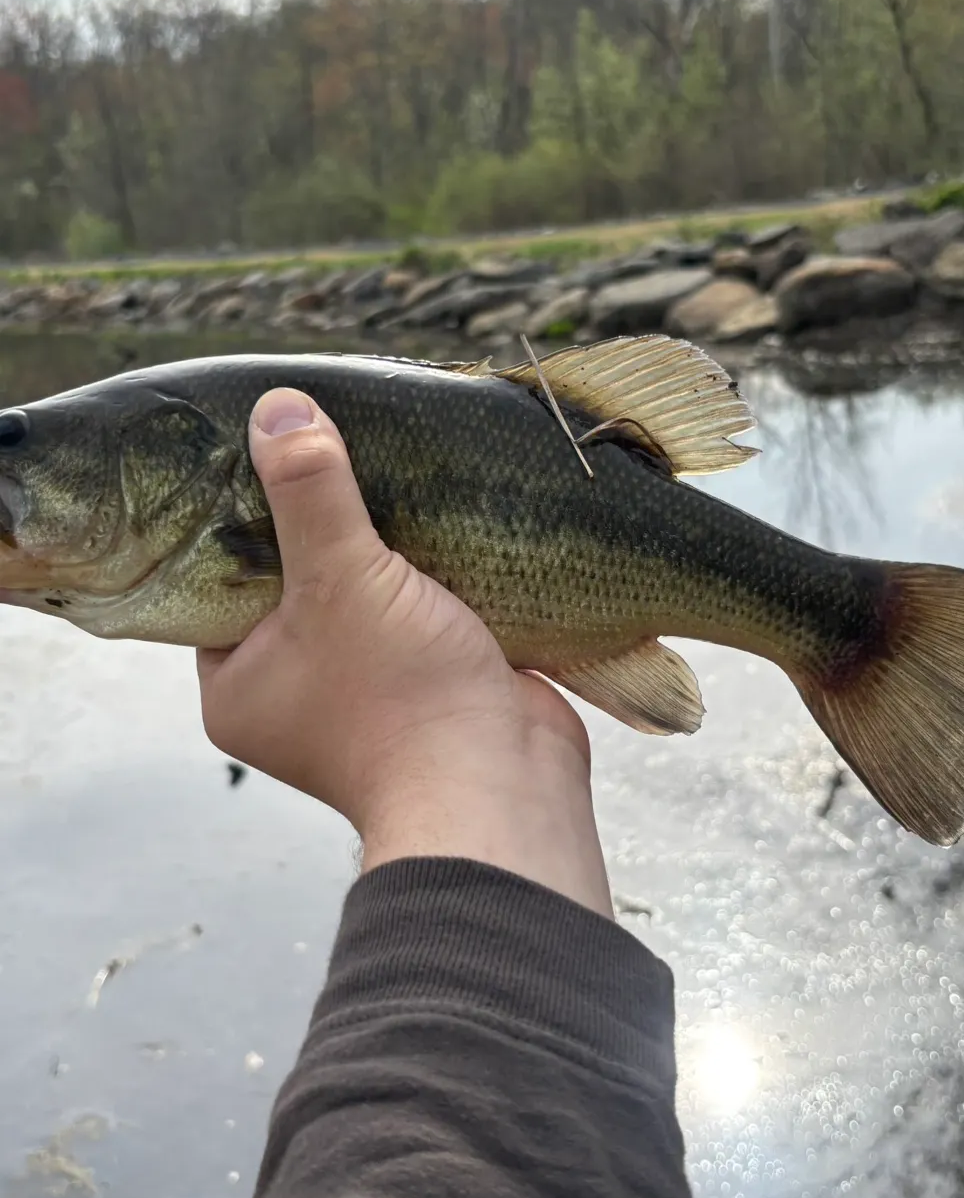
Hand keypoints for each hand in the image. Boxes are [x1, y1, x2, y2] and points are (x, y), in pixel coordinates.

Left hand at [197, 389, 611, 918]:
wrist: (507, 788)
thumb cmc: (402, 699)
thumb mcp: (342, 579)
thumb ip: (309, 492)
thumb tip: (278, 409)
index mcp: (240, 682)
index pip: (220, 577)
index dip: (245, 514)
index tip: (275, 453)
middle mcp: (297, 692)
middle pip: (299, 580)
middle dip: (330, 525)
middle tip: (344, 454)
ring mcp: (369, 693)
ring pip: (368, 596)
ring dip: (391, 550)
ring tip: (402, 482)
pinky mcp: (435, 684)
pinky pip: (423, 615)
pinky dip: (438, 580)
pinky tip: (452, 528)